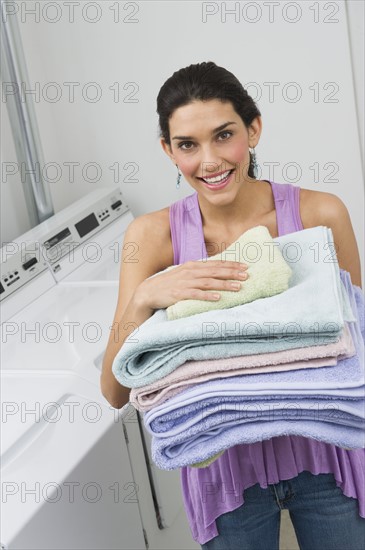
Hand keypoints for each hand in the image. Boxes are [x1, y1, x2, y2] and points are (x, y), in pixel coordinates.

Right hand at [134, 260, 248, 310]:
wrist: (148, 292)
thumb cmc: (168, 284)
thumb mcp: (184, 274)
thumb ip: (199, 273)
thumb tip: (216, 272)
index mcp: (192, 266)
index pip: (215, 264)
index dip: (231, 265)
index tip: (245, 266)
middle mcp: (190, 272)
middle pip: (215, 271)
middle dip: (232, 273)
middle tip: (247, 275)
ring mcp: (184, 283)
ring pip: (209, 282)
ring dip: (224, 284)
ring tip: (238, 287)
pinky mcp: (179, 294)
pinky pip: (196, 294)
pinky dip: (208, 295)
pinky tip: (218, 298)